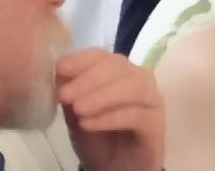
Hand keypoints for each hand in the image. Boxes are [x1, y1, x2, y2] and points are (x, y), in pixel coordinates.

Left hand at [58, 49, 164, 170]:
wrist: (114, 170)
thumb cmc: (97, 138)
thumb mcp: (75, 113)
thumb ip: (69, 91)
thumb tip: (58, 71)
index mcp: (118, 71)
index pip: (102, 55)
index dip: (82, 59)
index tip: (60, 69)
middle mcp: (139, 79)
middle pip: (118, 67)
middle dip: (89, 79)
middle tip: (65, 95)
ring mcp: (151, 100)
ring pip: (132, 87)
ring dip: (101, 96)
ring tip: (78, 110)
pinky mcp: (157, 124)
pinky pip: (136, 115)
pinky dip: (110, 117)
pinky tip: (89, 124)